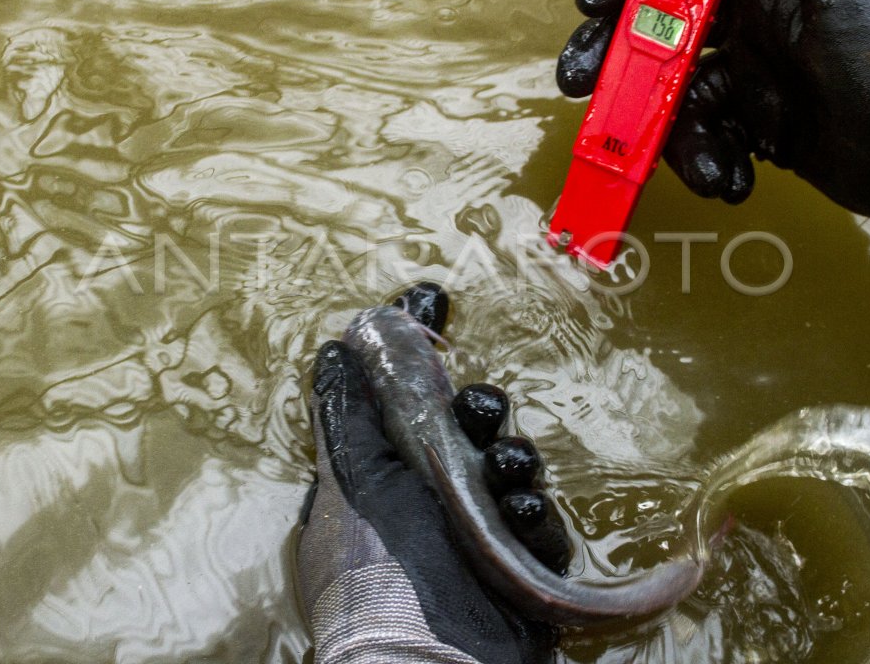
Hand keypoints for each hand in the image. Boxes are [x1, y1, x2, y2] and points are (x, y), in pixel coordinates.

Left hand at [297, 291, 568, 663]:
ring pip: (506, 471)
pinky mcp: (516, 569)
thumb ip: (350, 414)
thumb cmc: (382, 569)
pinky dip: (530, 514)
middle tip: (478, 411)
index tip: (433, 300)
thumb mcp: (356, 481)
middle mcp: (424, 504)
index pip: (402, 400)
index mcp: (377, 480)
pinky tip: (521, 511)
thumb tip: (334, 347)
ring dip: (509, 462)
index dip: (419, 352)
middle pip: (464, 432)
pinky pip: (535, 525)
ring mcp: (472, 538)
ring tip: (507, 468)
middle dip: (477, 413)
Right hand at [557, 0, 869, 224]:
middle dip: (614, 58)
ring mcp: (744, 73)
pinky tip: (733, 180)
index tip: (595, 3)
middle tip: (581, 86)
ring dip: (672, 135)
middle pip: (654, 28)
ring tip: (708, 169)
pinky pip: (699, 137)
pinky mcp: (748, 122)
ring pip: (671, 95)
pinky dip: (705, 161)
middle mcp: (747, 18)